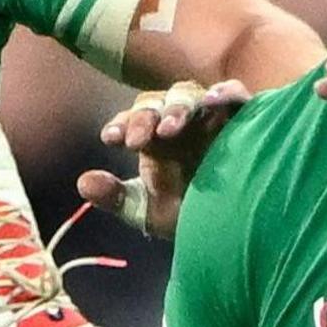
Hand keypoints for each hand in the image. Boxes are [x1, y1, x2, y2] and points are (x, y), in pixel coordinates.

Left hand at [77, 80, 249, 236]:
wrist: (234, 233)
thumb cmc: (189, 218)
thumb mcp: (148, 212)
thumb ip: (115, 197)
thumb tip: (83, 182)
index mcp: (156, 140)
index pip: (133, 120)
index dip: (121, 124)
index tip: (111, 139)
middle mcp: (182, 124)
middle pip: (157, 103)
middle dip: (144, 118)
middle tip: (137, 141)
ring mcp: (211, 119)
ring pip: (189, 95)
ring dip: (177, 107)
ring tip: (169, 129)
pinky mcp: (243, 119)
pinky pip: (235, 95)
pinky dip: (225, 92)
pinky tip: (214, 100)